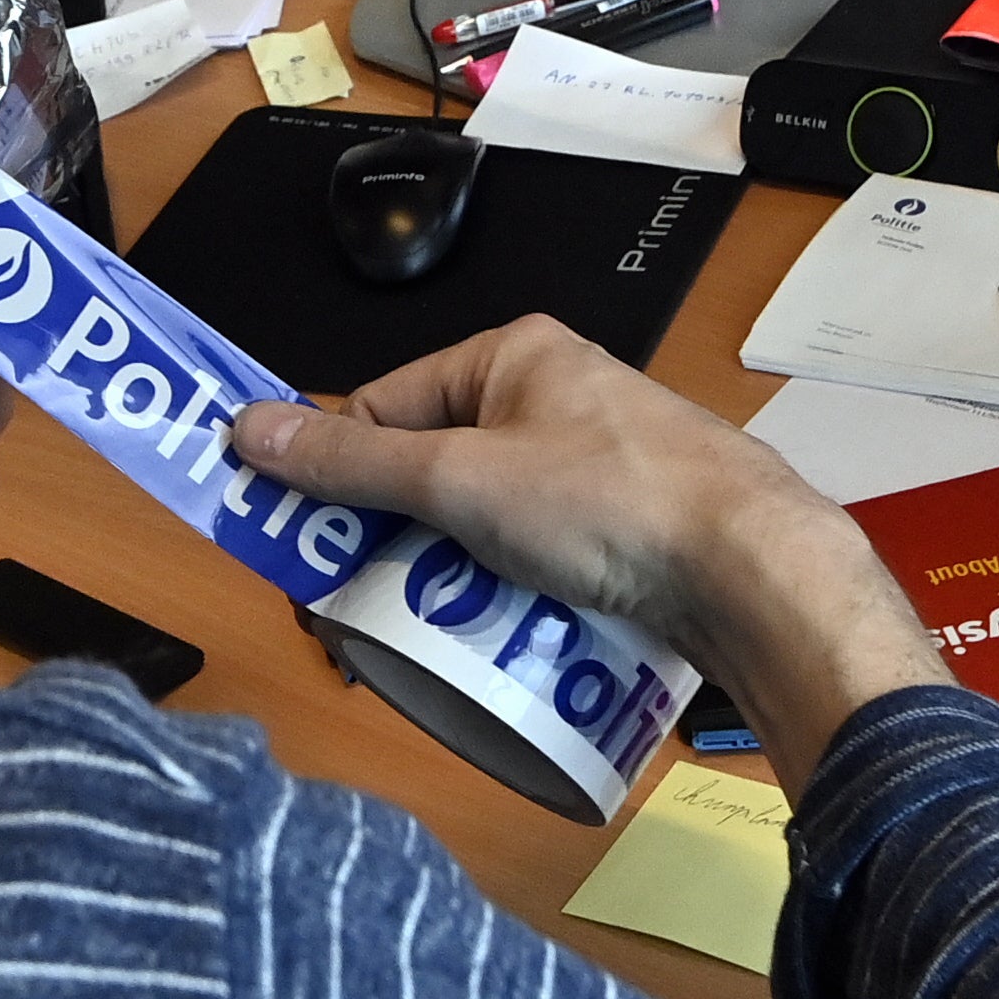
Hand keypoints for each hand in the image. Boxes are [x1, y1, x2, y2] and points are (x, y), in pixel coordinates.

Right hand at [231, 318, 946, 787]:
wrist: (753, 572)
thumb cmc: (612, 502)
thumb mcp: (458, 480)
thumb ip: (350, 464)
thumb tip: (245, 430)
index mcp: (510, 357)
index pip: (382, 407)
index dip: (336, 479)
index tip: (300, 550)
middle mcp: (553, 401)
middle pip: (430, 476)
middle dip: (391, 547)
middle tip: (356, 616)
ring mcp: (594, 470)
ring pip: (481, 530)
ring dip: (447, 584)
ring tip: (426, 640)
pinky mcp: (624, 534)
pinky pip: (536, 566)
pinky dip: (507, 602)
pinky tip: (498, 642)